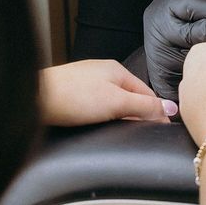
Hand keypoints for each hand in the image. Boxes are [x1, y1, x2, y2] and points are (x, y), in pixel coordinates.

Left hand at [39, 60, 176, 126]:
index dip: (155, 111)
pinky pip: (96, 106)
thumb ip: (144, 106)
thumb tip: (170, 107)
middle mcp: (102, 73)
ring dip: (120, 116)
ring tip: (123, 132)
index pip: (146, 92)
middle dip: (138, 114)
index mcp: (116, 70)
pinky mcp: (72, 94)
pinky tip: (99, 125)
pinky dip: (103, 116)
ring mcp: (86, 82)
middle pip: (130, 96)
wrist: (35, 98)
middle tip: (143, 134)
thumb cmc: (73, 97)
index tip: (161, 128)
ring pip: (112, 101)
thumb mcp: (117, 103)